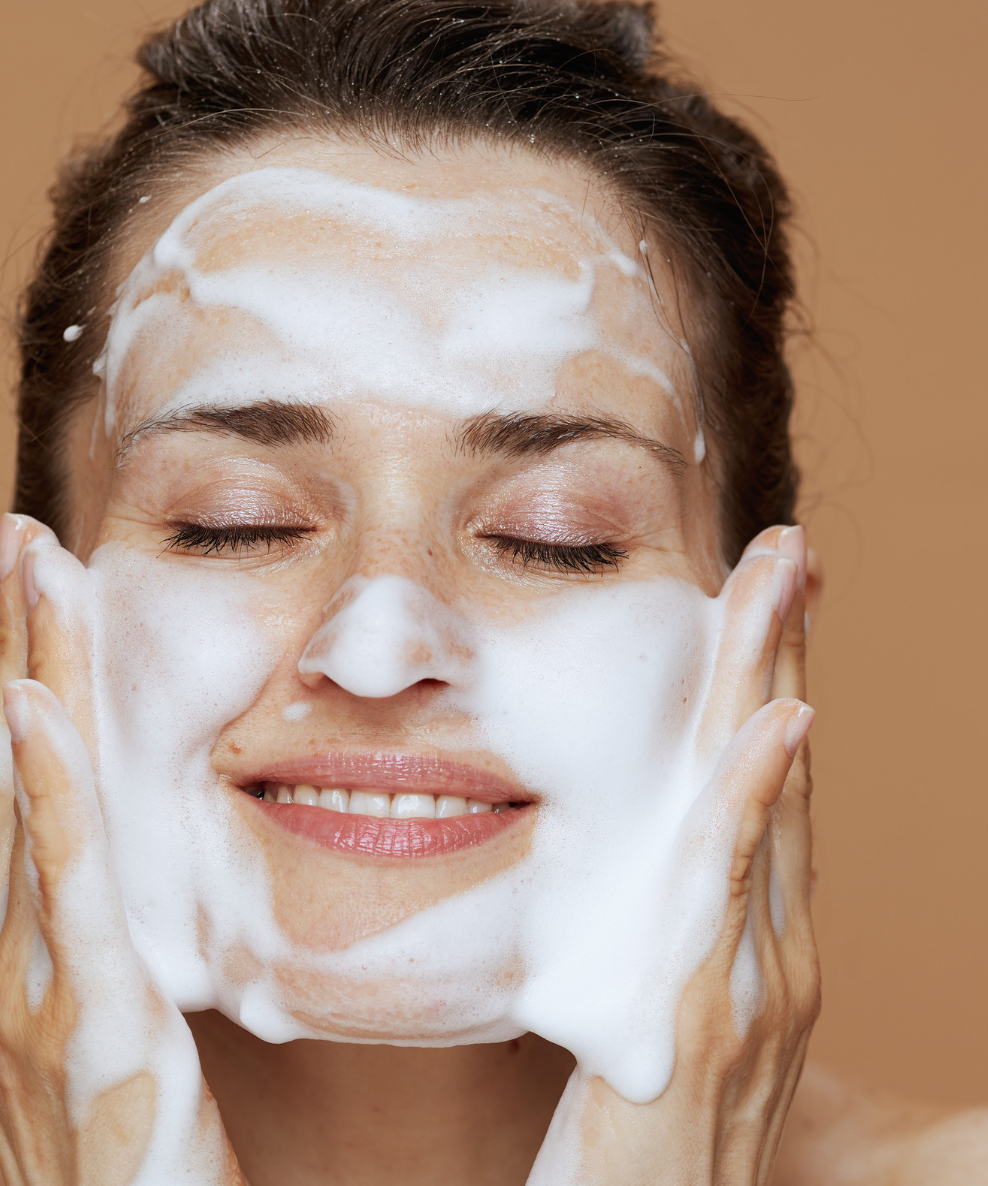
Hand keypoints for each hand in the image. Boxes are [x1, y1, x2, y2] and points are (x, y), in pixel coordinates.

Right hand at [0, 515, 242, 1185]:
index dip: (34, 685)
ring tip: (27, 570)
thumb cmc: (137, 1153)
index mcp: (41, 944)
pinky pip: (68, 881)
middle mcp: (20, 946)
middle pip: (20, 767)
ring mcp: (40, 976)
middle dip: (18, 645)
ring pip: (28, 796)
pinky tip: (31, 705)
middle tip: (22, 536)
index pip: (37, 788)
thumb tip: (107, 882)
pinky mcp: (91, 1012)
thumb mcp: (122, 1034)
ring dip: (23, 673)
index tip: (40, 595)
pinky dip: (46, 789)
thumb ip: (110, 952)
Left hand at [529, 525, 818, 1185]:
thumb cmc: (634, 1134)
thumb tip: (626, 862)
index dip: (769, 686)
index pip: (764, 785)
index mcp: (752, 935)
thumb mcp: (652, 1012)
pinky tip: (777, 725)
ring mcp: (757, 979)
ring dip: (773, 681)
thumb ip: (660, 933)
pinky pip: (732, 885)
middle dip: (784, 652)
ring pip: (767, 800)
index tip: (765, 599)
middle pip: (781, 768)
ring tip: (783, 580)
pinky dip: (755, 799)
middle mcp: (775, 946)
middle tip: (789, 548)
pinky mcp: (714, 1018)